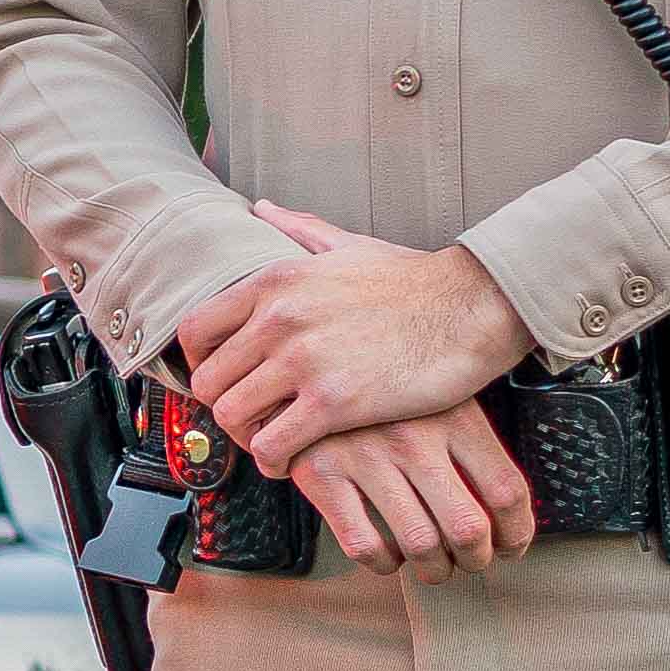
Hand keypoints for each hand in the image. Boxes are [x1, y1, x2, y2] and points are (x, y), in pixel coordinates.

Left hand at [179, 202, 531, 468]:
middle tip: (250, 419)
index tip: (225, 379)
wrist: (474, 306)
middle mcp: (279, 318)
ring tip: (269, 440)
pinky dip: (273, 461)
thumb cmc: (417, 281)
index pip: (195, 330)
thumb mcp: (349, 245)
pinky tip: (290, 461)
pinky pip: (272, 445)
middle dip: (223, 406)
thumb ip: (299, 230)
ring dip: (245, 437)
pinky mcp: (334, 402)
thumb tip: (262, 209)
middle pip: (209, 381)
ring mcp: (304, 360)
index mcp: (275, 281)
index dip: (201, 363)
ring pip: (231, 416)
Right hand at [287, 405, 540, 572]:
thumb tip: (505, 510)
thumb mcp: (438, 396)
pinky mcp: (321, 474)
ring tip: (433, 565)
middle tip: (472, 561)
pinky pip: (363, 544)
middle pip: (468, 527)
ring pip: (420, 545)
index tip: (509, 545)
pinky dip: (383, 563)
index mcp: (453, 415)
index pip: (506, 491)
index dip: (516, 532)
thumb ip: (470, 443)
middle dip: (476, 559)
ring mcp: (365, 456)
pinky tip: (387, 554)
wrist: (308, 362)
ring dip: (435, 569)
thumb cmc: (382, 385)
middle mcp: (413, 438)